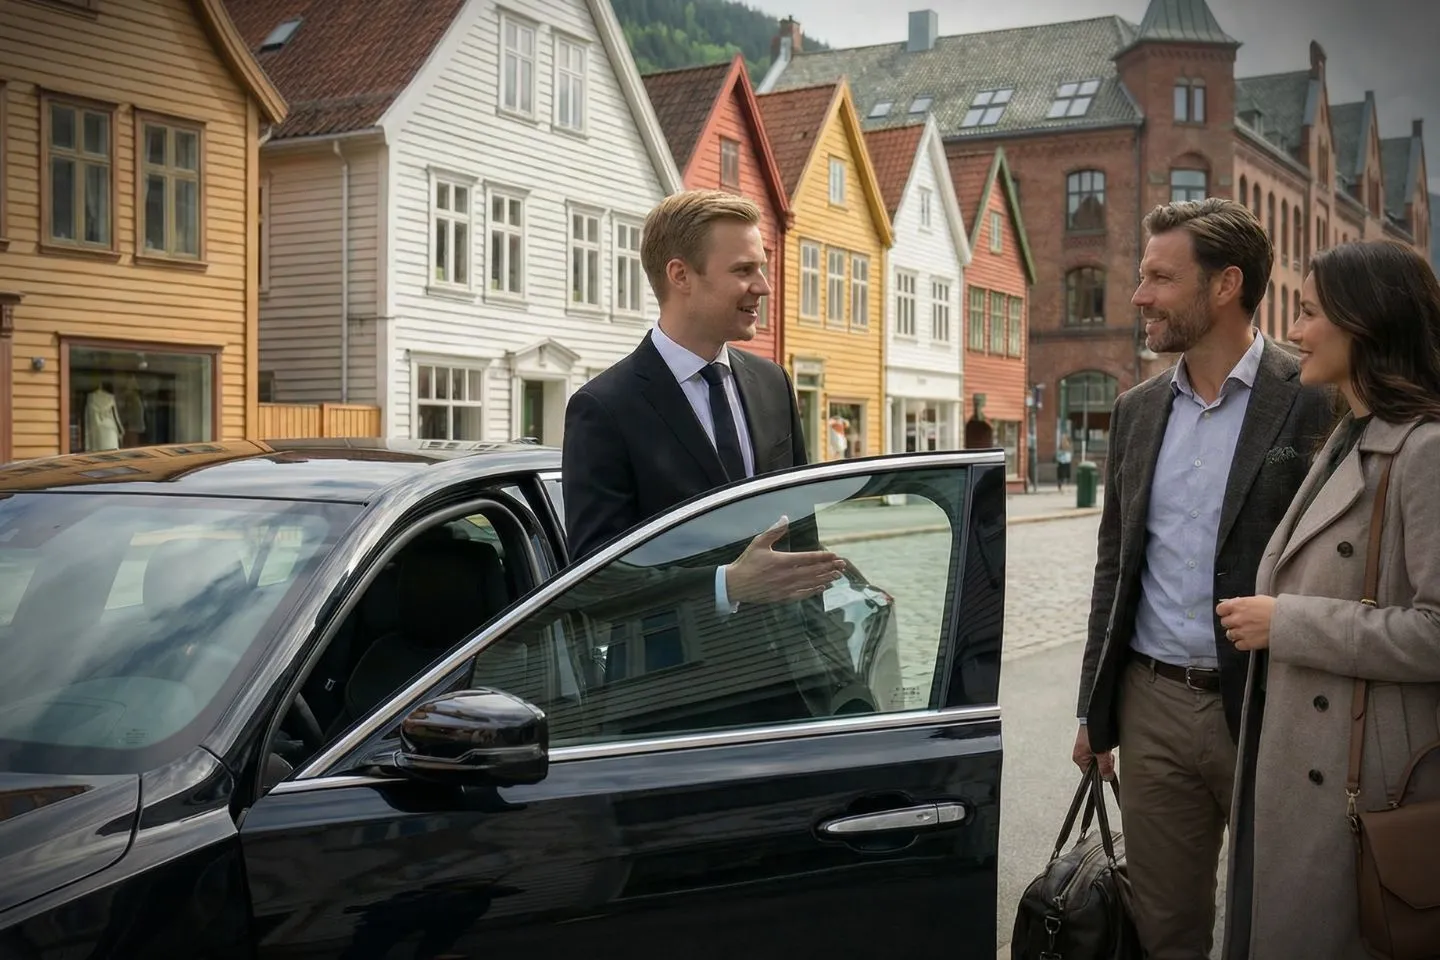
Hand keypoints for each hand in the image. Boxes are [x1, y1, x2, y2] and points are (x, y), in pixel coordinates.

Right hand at [724, 516, 845, 604]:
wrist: (735, 585)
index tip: (835, 555)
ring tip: (837, 575)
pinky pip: (802, 594)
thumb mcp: (758, 543)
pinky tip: (822, 588)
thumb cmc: (746, 563)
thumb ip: (774, 531)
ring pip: (810, 583)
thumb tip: (785, 518)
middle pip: (813, 572)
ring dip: (825, 579)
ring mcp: (785, 588)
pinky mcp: (782, 597)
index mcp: (782, 561)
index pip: (808, 558)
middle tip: (842, 565)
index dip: (823, 557)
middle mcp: (786, 575)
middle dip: (829, 568)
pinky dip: (814, 591)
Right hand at [1072, 725, 1114, 779]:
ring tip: (1107, 746)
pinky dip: (1105, 749)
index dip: (1101, 772)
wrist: (1094, 714)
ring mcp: (1085, 748)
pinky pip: (1100, 751)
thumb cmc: (1093, 731)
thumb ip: (1104, 766)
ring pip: (1099, 759)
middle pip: (1096, 767)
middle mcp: (1080, 754)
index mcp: (1079, 758)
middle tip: (1108, 754)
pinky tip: (1107, 744)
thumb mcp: (1101, 752)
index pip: (1090, 775)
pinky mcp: (1090, 742)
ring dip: (1105, 755)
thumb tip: (1107, 778)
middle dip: (1105, 762)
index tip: (1107, 765)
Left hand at [1216, 595, 1275, 650]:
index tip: (1228, 613)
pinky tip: (1248, 639)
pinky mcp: (1248, 643)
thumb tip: (1237, 604)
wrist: (1287, 621)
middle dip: (1231, 622)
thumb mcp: (1258, 599)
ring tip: (1245, 632)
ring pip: (1229, 634)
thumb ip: (1244, 603)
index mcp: (1238, 605)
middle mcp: (1237, 618)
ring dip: (1236, 633)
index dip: (1224, 611)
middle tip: (1240, 622)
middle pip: (1224, 623)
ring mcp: (1241, 631)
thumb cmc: (1276, 608)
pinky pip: (1237, 645)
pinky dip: (1241, 643)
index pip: (1220, 610)